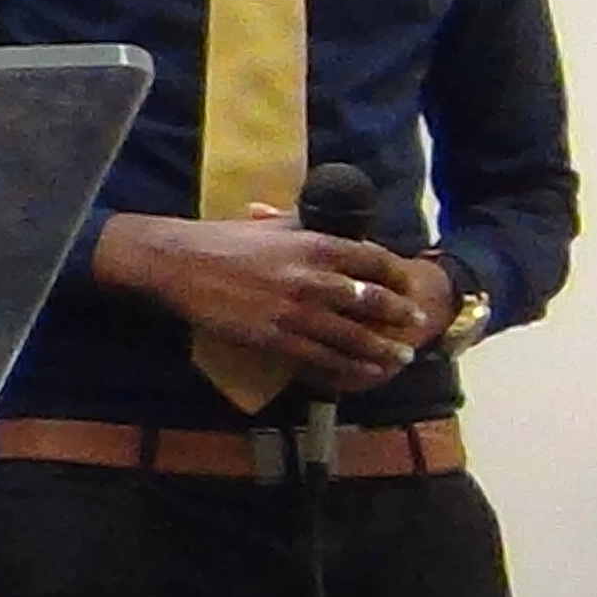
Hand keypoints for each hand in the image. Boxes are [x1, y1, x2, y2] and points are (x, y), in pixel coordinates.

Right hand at [94, 208, 434, 392]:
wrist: (181, 264)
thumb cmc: (223, 239)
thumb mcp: (272, 224)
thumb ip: (308, 228)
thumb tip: (333, 229)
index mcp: (315, 244)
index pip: (374, 261)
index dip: (398, 275)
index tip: (407, 284)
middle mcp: (313, 279)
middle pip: (373, 301)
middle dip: (400, 314)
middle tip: (415, 323)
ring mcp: (296, 312)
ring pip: (354, 337)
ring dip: (382, 349)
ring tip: (401, 356)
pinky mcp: (276, 338)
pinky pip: (323, 359)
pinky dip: (349, 369)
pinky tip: (365, 372)